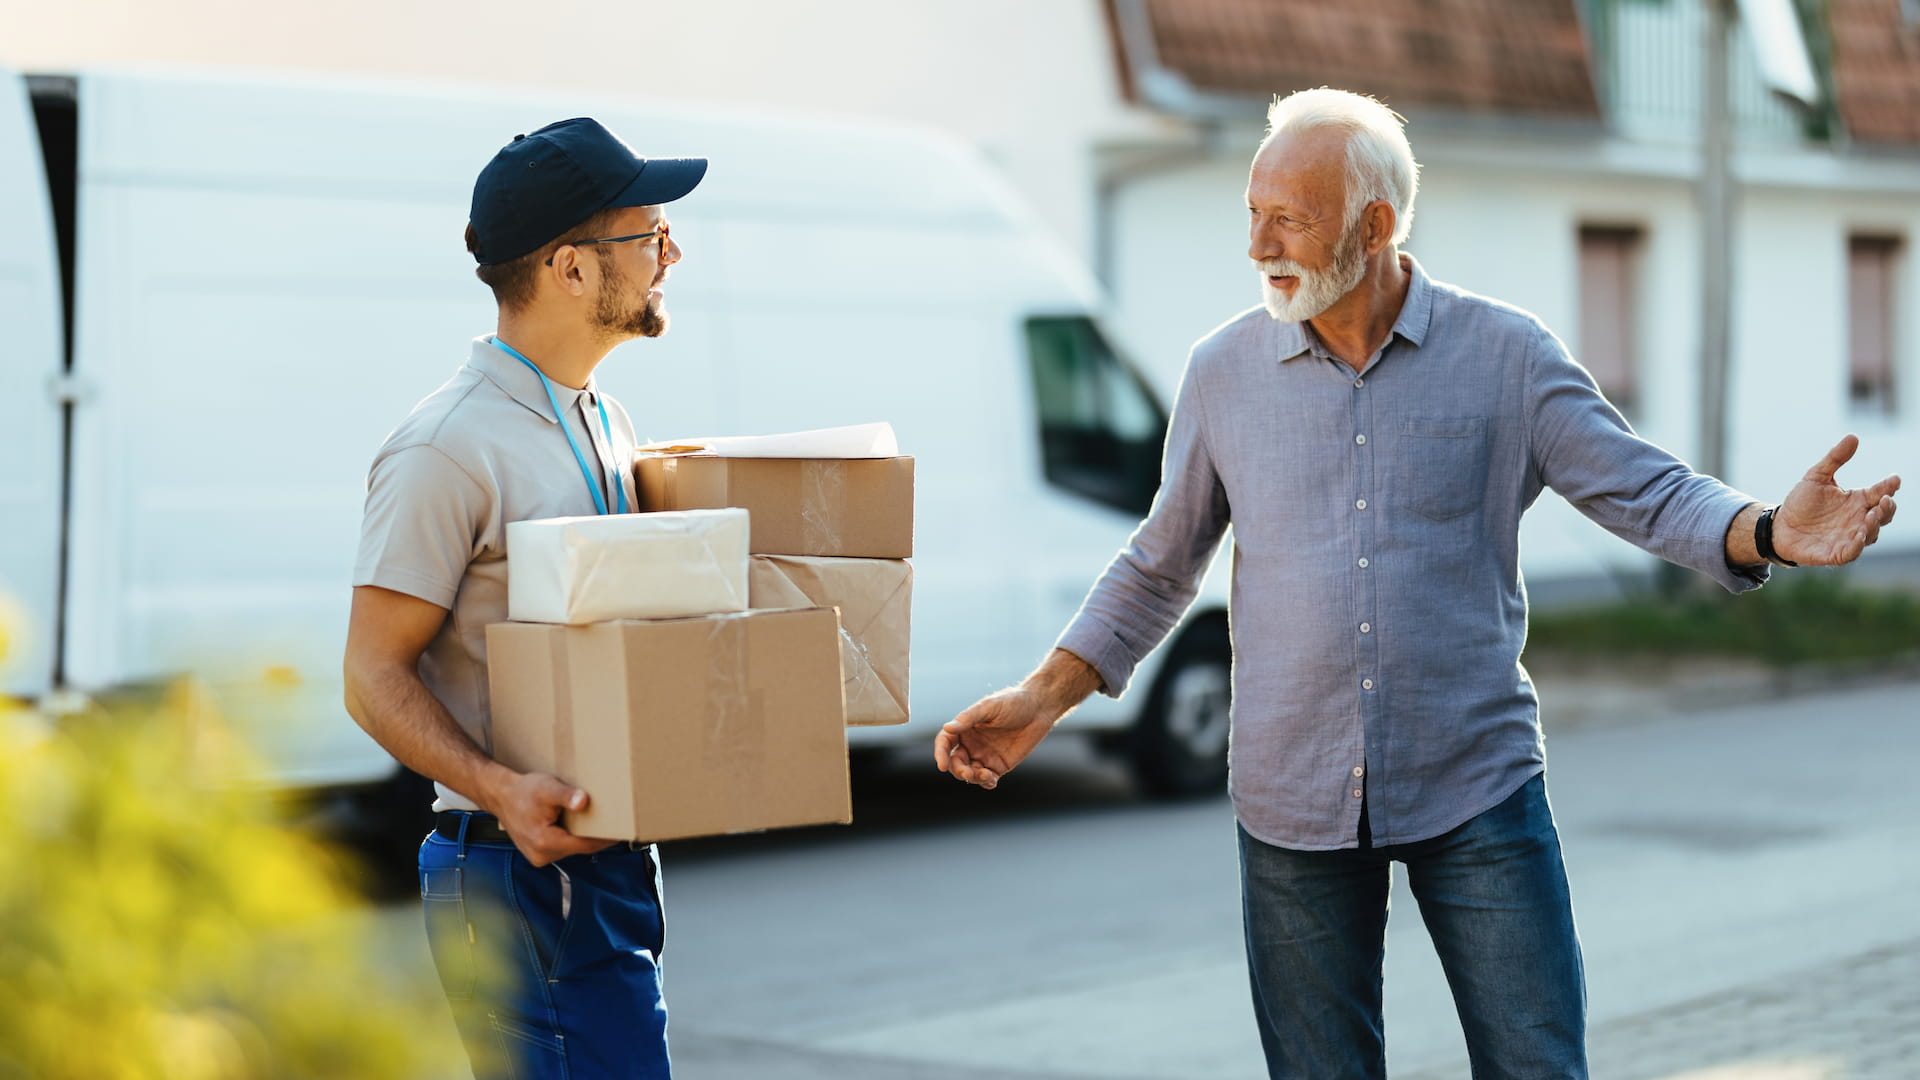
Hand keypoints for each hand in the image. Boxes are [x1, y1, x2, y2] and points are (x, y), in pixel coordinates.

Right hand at [483, 771, 616, 866]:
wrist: (501, 796)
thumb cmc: (524, 791)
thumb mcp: (547, 788)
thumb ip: (566, 796)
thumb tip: (583, 802)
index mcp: (545, 842)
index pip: (586, 845)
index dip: (605, 838)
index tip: (622, 830)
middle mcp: (542, 855)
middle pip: (580, 848)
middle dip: (596, 836)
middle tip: (615, 822)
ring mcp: (539, 857)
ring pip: (572, 849)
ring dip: (583, 837)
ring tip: (596, 822)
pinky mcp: (538, 855)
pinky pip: (562, 848)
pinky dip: (571, 838)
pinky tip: (576, 825)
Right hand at [936, 686, 1057, 789]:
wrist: (1040, 708)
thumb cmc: (1013, 701)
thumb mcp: (989, 706)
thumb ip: (968, 718)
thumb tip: (947, 728)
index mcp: (965, 727)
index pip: (945, 742)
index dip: (940, 754)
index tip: (942, 765)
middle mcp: (972, 743)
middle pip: (956, 762)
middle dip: (958, 770)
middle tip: (968, 773)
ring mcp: (985, 756)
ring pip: (970, 773)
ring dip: (972, 778)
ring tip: (986, 775)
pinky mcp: (999, 766)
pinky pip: (987, 779)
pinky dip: (986, 783)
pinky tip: (992, 780)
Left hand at [1774, 435, 1900, 565]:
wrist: (1779, 526)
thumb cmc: (1802, 502)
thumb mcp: (1816, 476)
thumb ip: (1835, 458)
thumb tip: (1854, 436)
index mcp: (1857, 500)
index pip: (1880, 492)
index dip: (1889, 486)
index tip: (1894, 479)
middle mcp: (1858, 519)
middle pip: (1883, 515)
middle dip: (1887, 508)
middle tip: (1884, 499)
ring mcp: (1850, 537)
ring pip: (1872, 533)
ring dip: (1874, 525)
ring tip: (1871, 515)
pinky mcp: (1837, 553)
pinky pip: (1853, 552)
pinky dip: (1858, 545)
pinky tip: (1859, 534)